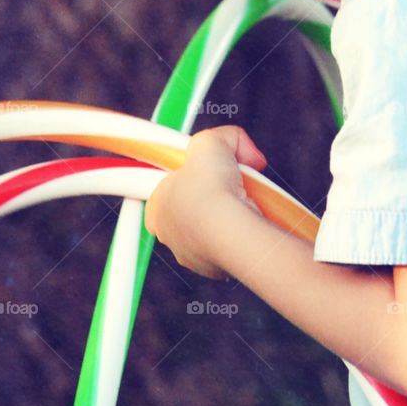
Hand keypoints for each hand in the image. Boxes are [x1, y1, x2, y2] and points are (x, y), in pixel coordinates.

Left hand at [144, 126, 267, 279]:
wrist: (233, 230)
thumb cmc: (210, 191)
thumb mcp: (211, 141)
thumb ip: (224, 137)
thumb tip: (243, 147)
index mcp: (156, 207)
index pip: (168, 187)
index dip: (189, 175)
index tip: (206, 170)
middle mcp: (169, 235)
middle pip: (193, 207)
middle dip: (213, 194)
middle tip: (230, 182)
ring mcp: (191, 254)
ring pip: (211, 228)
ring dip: (228, 214)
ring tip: (245, 201)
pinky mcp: (216, 268)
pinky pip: (229, 245)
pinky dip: (240, 232)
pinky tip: (250, 220)